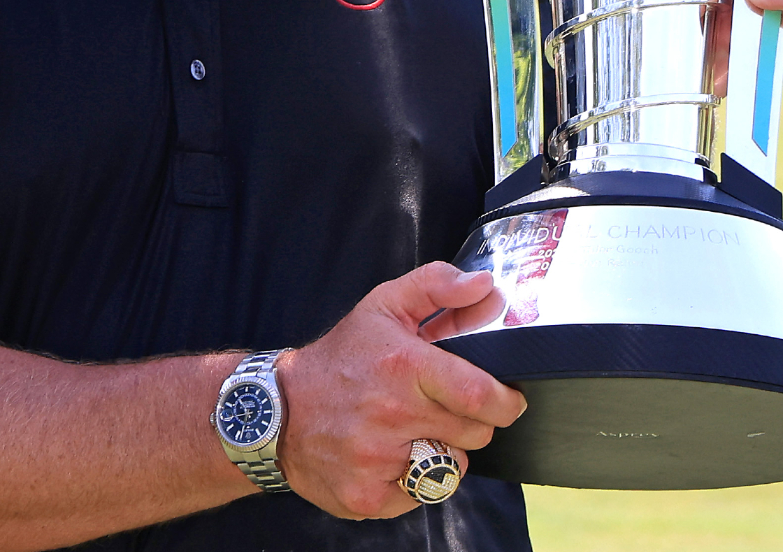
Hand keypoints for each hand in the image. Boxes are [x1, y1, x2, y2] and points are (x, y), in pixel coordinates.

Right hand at [276, 262, 526, 519]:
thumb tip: (487, 285)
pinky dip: (414, 479)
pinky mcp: (366, 497)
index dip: (504, 401)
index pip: (480, 396)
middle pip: (474, 434)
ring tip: (409, 430)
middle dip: (470, 421)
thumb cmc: (340, 358)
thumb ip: (438, 287)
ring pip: (451, 466)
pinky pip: (421, 495)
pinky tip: (389, 456)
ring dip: (442, 450)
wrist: (276, 410)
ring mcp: (376, 461)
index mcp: (403, 366)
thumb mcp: (383, 306)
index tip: (507, 399)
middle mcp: (390, 415)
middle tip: (441, 408)